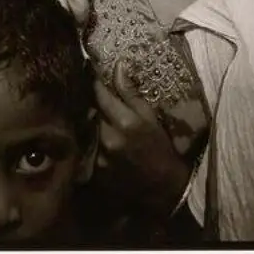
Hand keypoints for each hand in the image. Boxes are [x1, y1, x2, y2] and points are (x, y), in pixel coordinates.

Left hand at [94, 60, 191, 218]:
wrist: (162, 186)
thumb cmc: (161, 147)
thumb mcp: (151, 118)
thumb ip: (131, 93)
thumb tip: (118, 66)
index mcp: (125, 121)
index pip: (100, 94)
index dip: (95, 81)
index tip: (90, 69)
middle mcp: (109, 137)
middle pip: (92, 110)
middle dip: (96, 102)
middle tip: (100, 94)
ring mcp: (101, 153)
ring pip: (91, 127)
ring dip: (96, 121)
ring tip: (106, 119)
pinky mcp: (97, 167)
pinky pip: (92, 145)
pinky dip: (97, 139)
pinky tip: (107, 139)